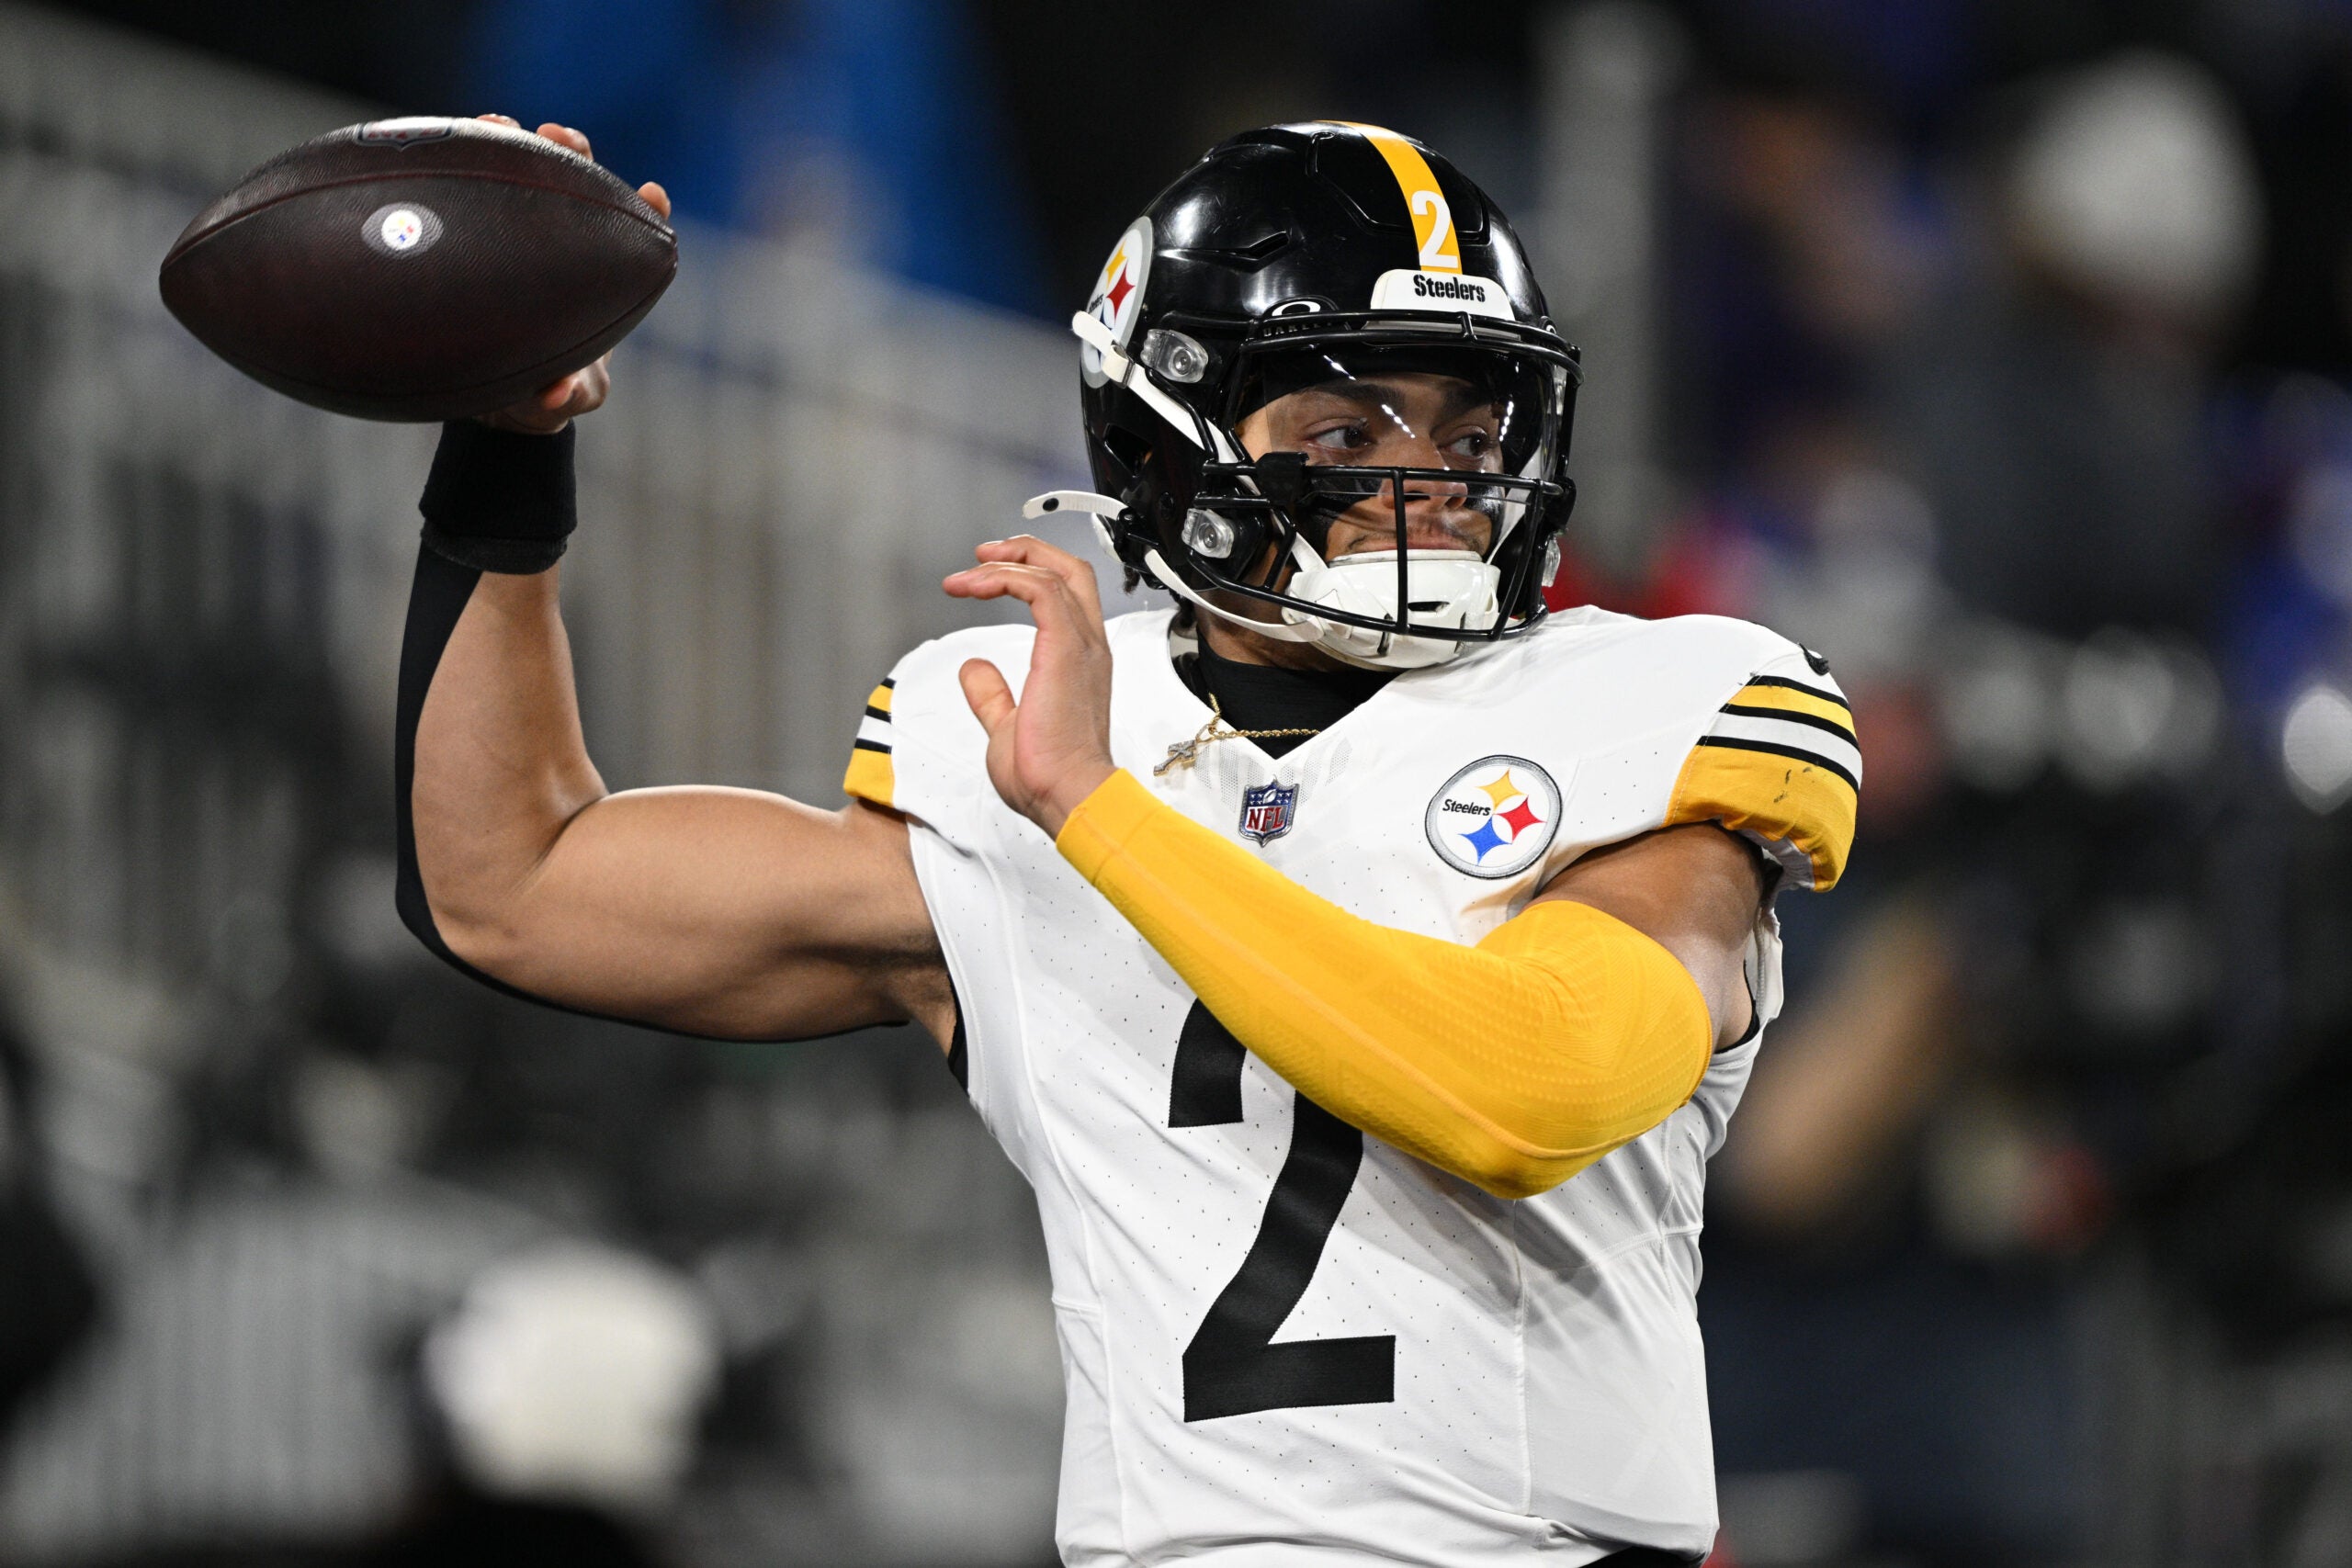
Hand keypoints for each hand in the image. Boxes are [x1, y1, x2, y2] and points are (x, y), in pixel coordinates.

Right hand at [470, 117, 672, 435]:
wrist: (492, 403)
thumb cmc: (540, 397)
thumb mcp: (556, 403)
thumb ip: (562, 398)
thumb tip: (557, 391)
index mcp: (595, 286)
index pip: (628, 238)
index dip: (647, 213)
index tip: (654, 193)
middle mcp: (560, 253)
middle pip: (577, 190)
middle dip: (573, 156)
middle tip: (561, 138)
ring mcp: (517, 242)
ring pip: (521, 179)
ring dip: (515, 146)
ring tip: (500, 125)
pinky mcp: (473, 238)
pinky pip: (467, 195)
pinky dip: (462, 165)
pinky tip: (448, 143)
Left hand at [943, 537, 1117, 837]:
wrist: (1069, 797)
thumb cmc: (1049, 777)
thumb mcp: (1008, 725)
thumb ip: (992, 695)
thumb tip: (974, 670)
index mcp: (1080, 662)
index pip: (1067, 594)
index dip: (1028, 572)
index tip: (986, 576)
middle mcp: (1088, 647)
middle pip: (1070, 569)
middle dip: (1026, 550)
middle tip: (983, 554)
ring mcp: (1081, 646)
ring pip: (1053, 572)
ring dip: (1006, 563)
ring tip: (968, 573)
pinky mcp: (1065, 649)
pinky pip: (1039, 590)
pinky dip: (1005, 579)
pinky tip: (975, 586)